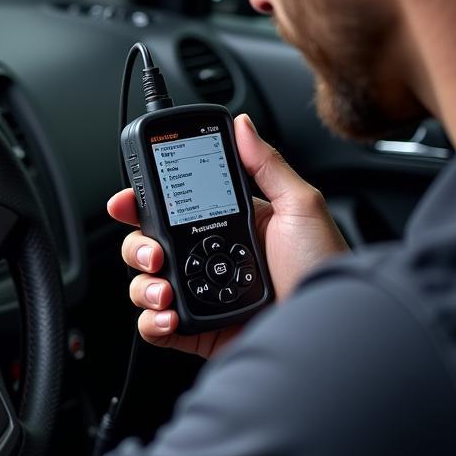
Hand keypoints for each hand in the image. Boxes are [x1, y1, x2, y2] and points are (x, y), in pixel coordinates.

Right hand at [107, 114, 347, 358]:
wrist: (326, 330)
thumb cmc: (322, 269)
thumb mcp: (301, 206)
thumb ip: (266, 164)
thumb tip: (242, 126)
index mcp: (228, 225)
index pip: (174, 207)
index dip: (144, 202)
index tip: (128, 199)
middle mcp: (209, 259)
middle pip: (149, 244)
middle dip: (137, 246)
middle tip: (154, 251)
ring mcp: (201, 295)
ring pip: (146, 283)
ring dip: (144, 284)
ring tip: (164, 289)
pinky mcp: (197, 329)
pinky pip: (155, 325)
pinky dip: (152, 320)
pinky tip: (170, 316)